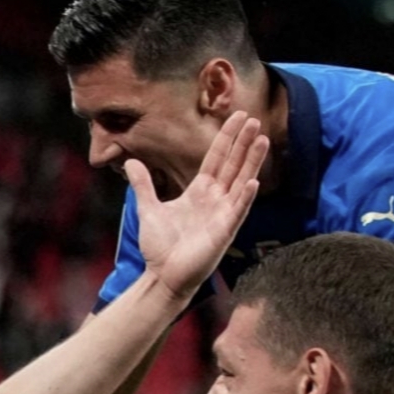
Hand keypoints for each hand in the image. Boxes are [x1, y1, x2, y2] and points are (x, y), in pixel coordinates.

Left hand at [132, 111, 269, 301]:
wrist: (162, 276)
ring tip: (262, 139)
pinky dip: (245, 197)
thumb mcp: (149, 208)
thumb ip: (144, 185)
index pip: (217, 158)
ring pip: (241, 182)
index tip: (237, 117)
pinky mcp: (224, 232)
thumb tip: (131, 161)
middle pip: (233, 165)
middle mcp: (215, 200)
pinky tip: (253, 182)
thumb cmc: (160, 247)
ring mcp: (222, 215)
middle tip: (254, 119)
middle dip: (243, 142)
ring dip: (252, 162)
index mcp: (200, 192)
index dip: (227, 138)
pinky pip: (237, 211)